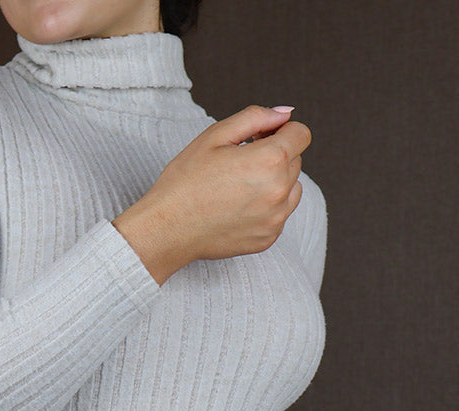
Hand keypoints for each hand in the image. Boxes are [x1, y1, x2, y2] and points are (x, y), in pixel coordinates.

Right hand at [113, 106, 311, 284]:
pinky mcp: (268, 238)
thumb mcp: (214, 136)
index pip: (302, 134)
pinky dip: (266, 208)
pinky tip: (237, 208)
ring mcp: (275, 219)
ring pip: (293, 189)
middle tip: (239, 164)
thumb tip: (284, 113)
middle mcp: (278, 191)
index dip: (281, 130)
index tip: (260, 137)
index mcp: (269, 160)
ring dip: (275, 182)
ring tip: (240, 188)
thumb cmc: (184, 182)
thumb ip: (255, 117)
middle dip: (275, 156)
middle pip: (296, 161)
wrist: (167, 229)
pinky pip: (280, 214)